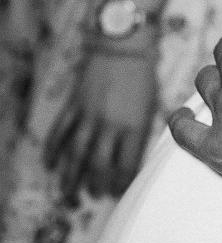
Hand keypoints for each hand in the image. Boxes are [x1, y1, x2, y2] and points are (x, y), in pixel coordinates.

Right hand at [44, 41, 160, 199]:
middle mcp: (110, 124)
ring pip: (76, 153)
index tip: (117, 193)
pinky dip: (53, 149)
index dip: (120, 182)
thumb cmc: (143, 76)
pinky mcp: (74, 105)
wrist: (123, 46)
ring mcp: (89, 114)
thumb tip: (133, 159)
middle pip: (98, 164)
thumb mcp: (151, 105)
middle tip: (93, 196)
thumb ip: (141, 132)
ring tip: (69, 194)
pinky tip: (50, 164)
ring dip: (71, 176)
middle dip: (95, 184)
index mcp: (135, 126)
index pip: (126, 164)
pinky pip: (60, 131)